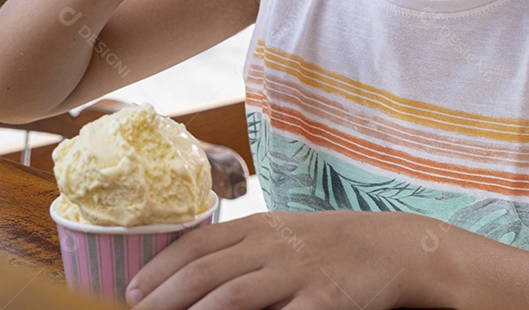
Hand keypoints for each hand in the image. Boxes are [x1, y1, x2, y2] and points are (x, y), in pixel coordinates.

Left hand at [127, 211, 433, 309]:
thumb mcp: (286, 233)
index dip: (159, 269)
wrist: (396, 247)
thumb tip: (195, 274)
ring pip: (230, 298)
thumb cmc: (333, 245)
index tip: (132, 293)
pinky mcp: (323, 302)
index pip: (197, 245)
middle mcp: (273, 246)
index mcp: (260, 226)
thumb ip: (245, 249)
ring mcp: (298, 274)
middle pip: (204, 273)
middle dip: (163, 299)